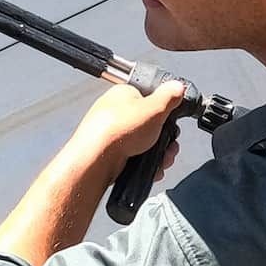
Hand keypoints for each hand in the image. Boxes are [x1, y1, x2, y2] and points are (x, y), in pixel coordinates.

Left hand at [0, 80, 187, 264]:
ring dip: (152, 159)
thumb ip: (168, 101)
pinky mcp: (100, 162)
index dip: (165, 120)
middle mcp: (108, 116)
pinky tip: (144, 177)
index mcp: (118, 98)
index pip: (151, 104)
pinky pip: (127, 163)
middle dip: (160, 143)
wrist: (86, 168)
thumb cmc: (116, 136)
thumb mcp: (150, 113)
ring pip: (139, 149)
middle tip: (165, 156)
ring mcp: (103, 140)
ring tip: (156, 169)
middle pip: (146, 129)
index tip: (172, 134)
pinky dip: (139, 170)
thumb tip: (179, 87)